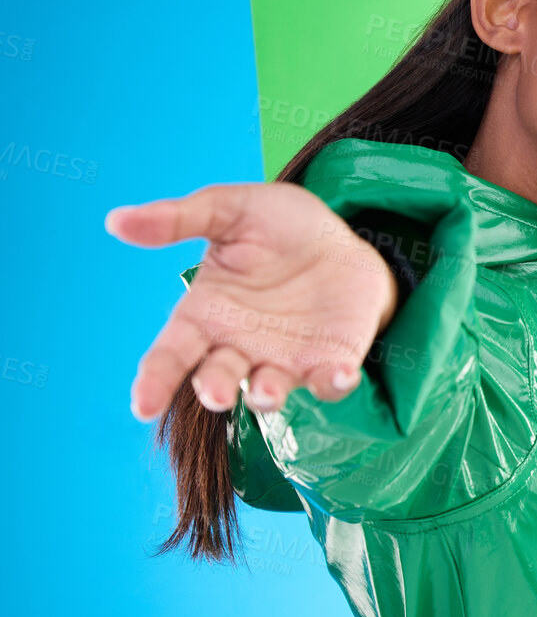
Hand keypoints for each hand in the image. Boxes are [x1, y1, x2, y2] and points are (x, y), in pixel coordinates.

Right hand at [107, 182, 398, 421]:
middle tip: (212, 394)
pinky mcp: (330, 360)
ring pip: (268, 390)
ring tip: (264, 390)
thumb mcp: (231, 211)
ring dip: (265, 395)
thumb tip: (116, 220)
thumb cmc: (278, 227)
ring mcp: (284, 359)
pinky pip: (330, 381)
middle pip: (216, 378)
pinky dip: (333, 383)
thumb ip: (179, 219)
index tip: (143, 405)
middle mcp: (239, 346)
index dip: (155, 382)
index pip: (170, 355)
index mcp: (206, 315)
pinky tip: (337, 375)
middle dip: (213, 389)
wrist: (341, 236)